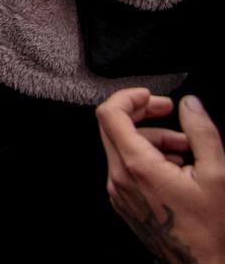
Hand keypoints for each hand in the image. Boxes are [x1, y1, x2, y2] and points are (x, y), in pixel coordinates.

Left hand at [98, 89, 224, 263]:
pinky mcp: (125, 203)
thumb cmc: (212, 230)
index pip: (110, 114)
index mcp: (137, 167)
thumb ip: (202, 133)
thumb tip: (191, 105)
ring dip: (150, 138)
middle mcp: (120, 179)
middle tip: (169, 113)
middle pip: (113, 127)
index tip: (152, 96)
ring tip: (185, 148)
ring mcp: (120, 193)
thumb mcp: (216, 175)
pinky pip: (127, 168)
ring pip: (122, 148)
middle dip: (142, 114)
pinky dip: (148, 158)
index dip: (129, 96)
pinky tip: (177, 167)